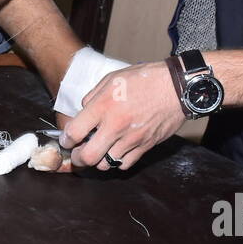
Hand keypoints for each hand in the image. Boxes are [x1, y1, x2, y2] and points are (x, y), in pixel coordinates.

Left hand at [61, 61, 184, 170]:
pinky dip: (117, 161)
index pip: (74, 132)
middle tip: (78, 153)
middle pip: (87, 157)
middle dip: (78, 158)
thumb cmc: (145, 79)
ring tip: (99, 150)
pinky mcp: (145, 146)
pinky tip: (117, 150)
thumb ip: (93, 96)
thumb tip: (83, 111)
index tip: (66, 140)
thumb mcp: (112, 79)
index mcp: (104, 106)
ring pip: (105, 164)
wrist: (177, 87)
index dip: (65, 140)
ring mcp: (132, 139)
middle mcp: (116, 126)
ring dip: (98, 160)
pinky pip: (125, 164)